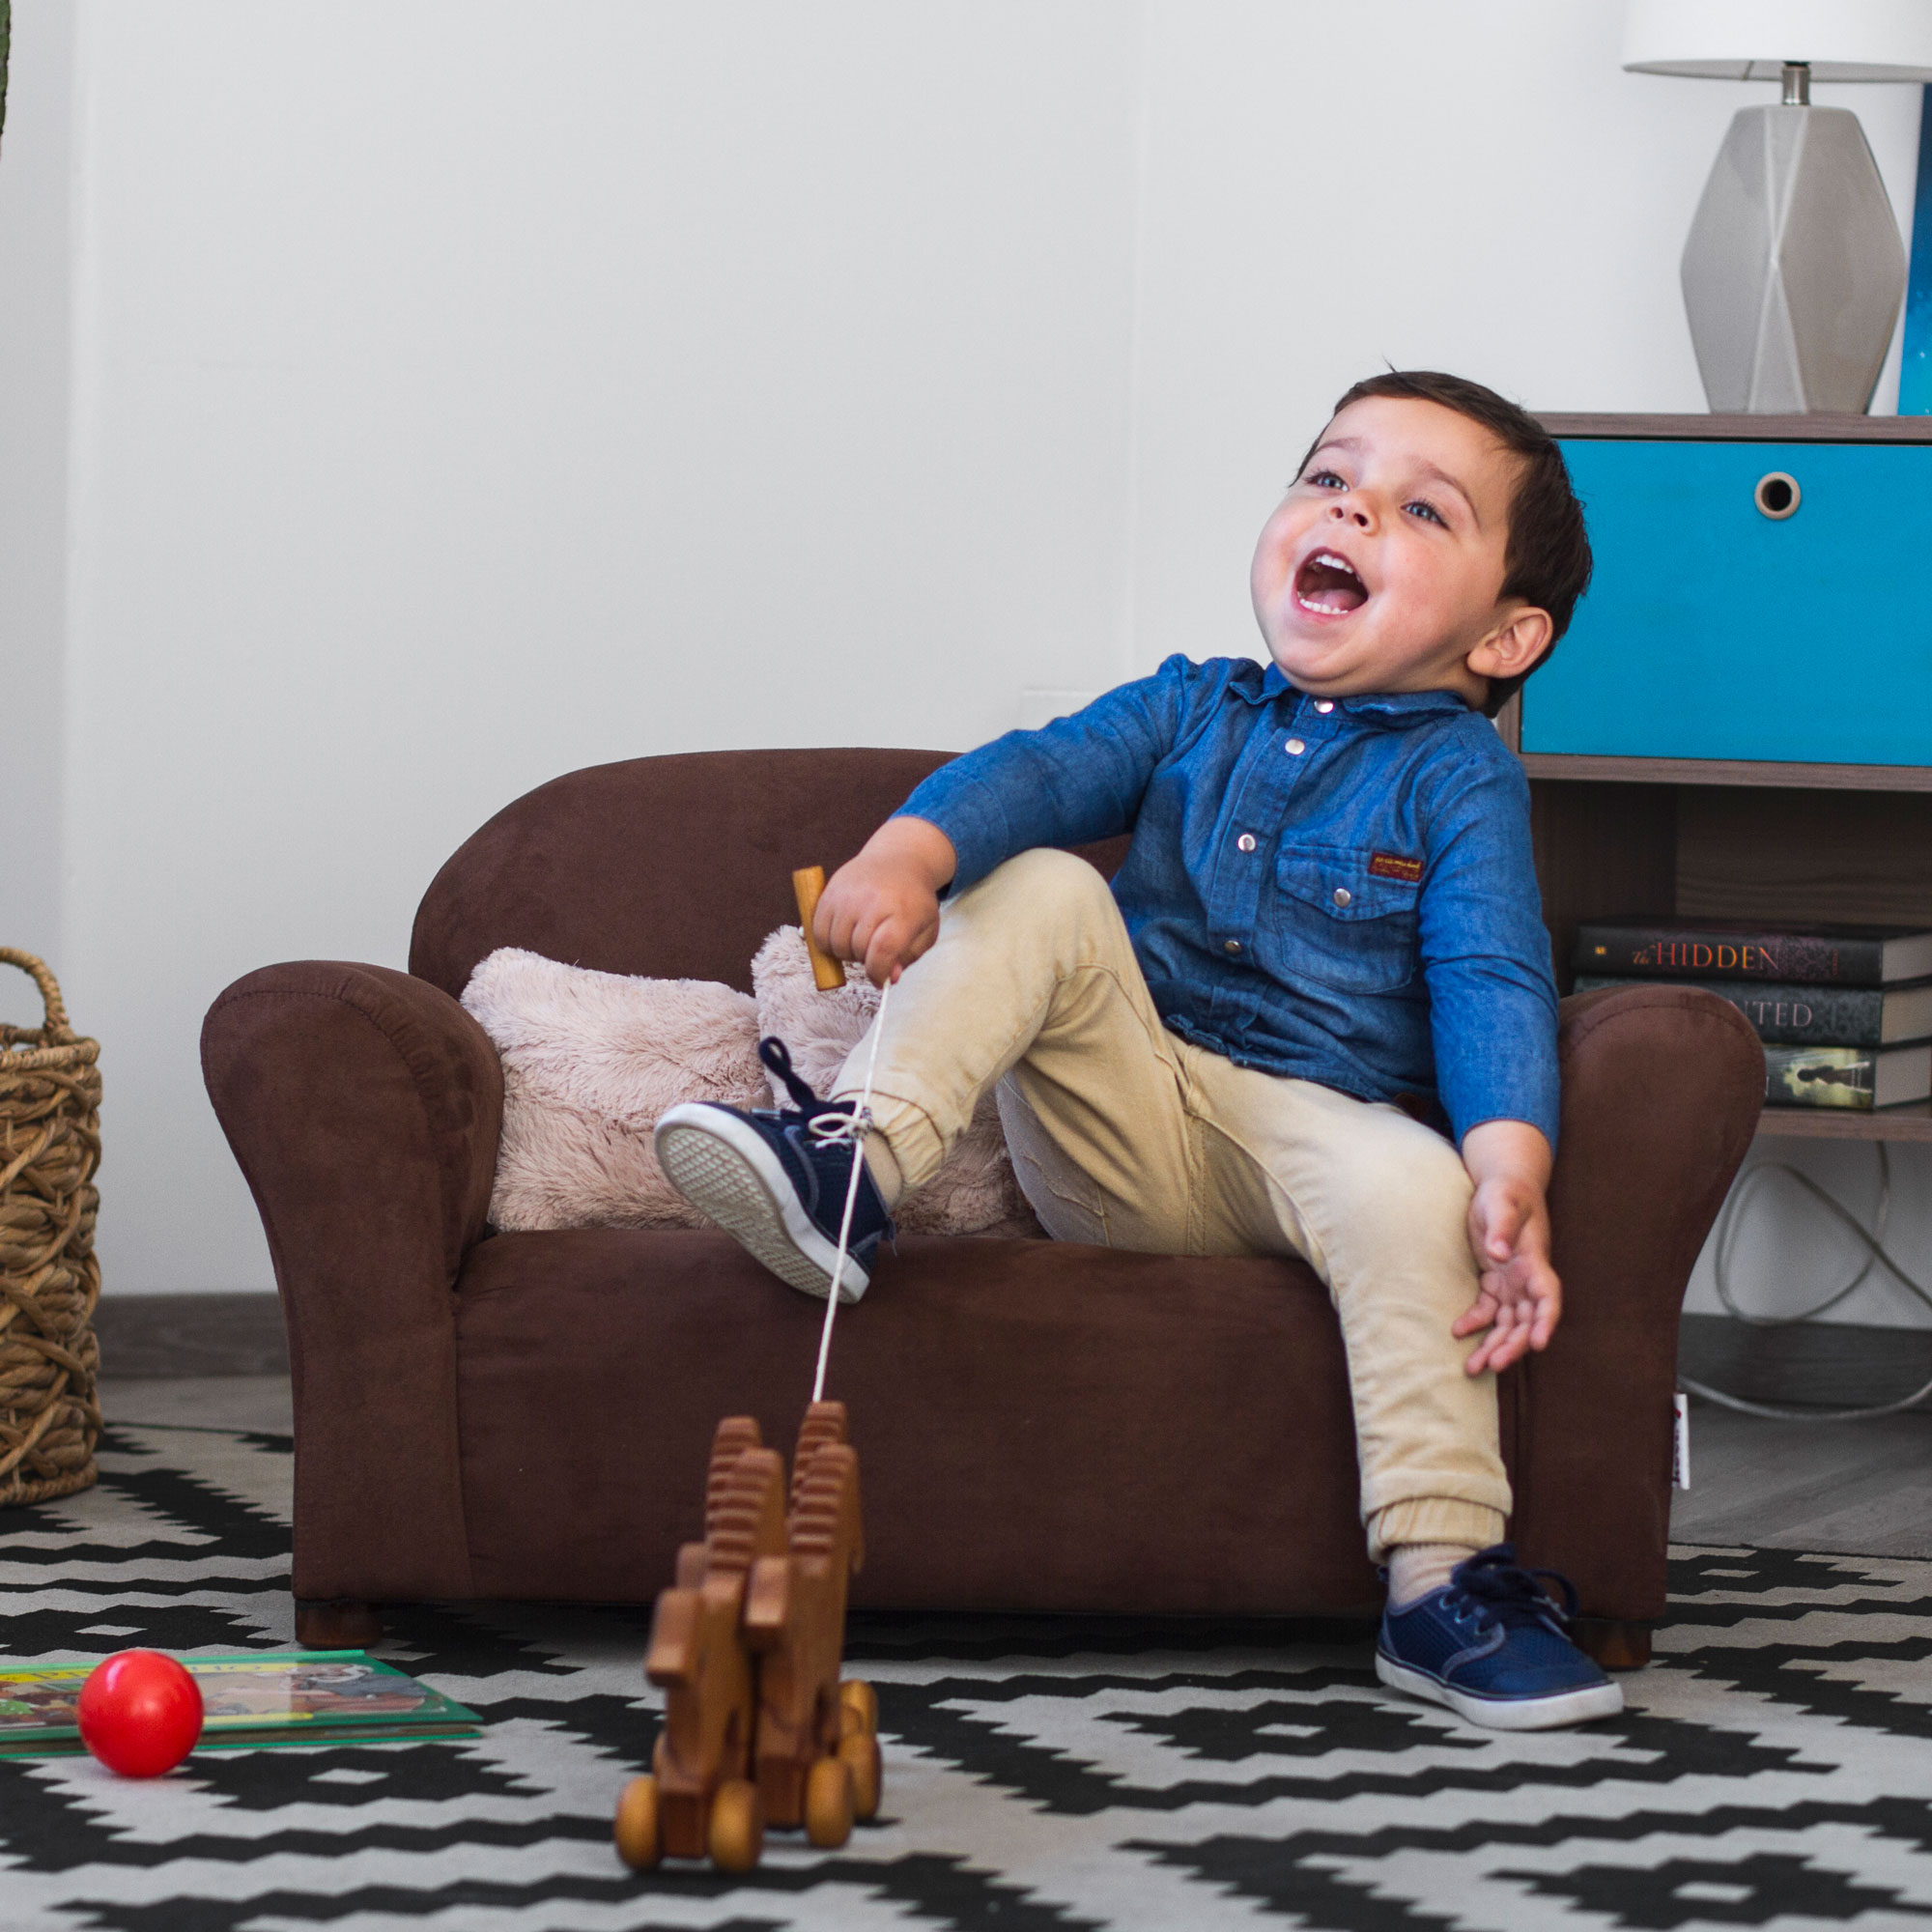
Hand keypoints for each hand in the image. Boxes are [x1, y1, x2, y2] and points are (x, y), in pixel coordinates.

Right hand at [815, 816, 956, 987]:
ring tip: (859, 940)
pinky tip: (844, 933)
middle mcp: (873, 900)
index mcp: (903, 911)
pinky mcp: (829, 892)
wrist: (897, 860)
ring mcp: (848, 895)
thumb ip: (909, 957)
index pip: (883, 950)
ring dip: (846, 952)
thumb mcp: (925, 929)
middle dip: (865, 959)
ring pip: (835, 944)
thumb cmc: (913, 900)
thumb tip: (889, 978)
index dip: (878, 972)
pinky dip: (828, 942)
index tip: (879, 978)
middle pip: (858, 949)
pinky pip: (817, 932)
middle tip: (874, 950)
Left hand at [1451, 1120, 1559, 1375]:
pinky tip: (1458, 1331)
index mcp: (1535, 1261)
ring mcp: (1512, 1282)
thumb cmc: (1505, 1193)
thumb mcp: (1501, 1202)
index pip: (1548, 1297)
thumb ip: (1501, 1226)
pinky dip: (1475, 1322)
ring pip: (1507, 1322)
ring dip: (1494, 1344)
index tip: (1537, 1344)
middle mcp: (1527, 1278)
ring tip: (1474, 1368)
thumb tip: (1498, 1253)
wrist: (1502, 1188)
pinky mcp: (1494, 1281)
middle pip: (1526, 1320)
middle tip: (1494, 1365)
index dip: (1545, 1322)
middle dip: (1512, 1345)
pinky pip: (1487, 1310)